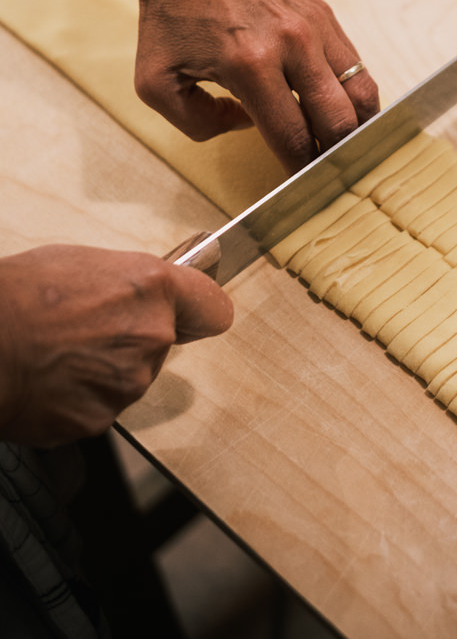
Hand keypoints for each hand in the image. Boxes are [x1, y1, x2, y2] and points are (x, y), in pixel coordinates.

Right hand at [0, 244, 232, 446]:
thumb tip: (144, 292)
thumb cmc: (20, 294)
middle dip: (135, 337)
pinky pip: (102, 404)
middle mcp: (151, 335)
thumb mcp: (86, 262)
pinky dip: (83, 396)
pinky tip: (54, 376)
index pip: (212, 309)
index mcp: (153, 289)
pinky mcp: (101, 418)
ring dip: (108, 367)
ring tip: (64, 350)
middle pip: (165, 342)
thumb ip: (132, 282)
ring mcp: (129, 381)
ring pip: (133, 375)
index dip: (200, 312)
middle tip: (91, 327)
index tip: (193, 314)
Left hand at [92, 0, 379, 172]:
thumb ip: (196, 123)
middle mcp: (292, 47)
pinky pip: (355, 64)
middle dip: (335, 155)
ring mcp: (314, 28)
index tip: (299, 189)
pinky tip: (345, 108)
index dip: (299, 170)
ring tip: (346, 143)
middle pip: (336, 120)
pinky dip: (356, 93)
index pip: (291, 137)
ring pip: (360, 93)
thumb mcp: (155, 80)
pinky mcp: (324, 13)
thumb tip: (245, 127)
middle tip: (328, 173)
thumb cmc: (171, 10)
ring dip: (356, 126)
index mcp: (249, 67)